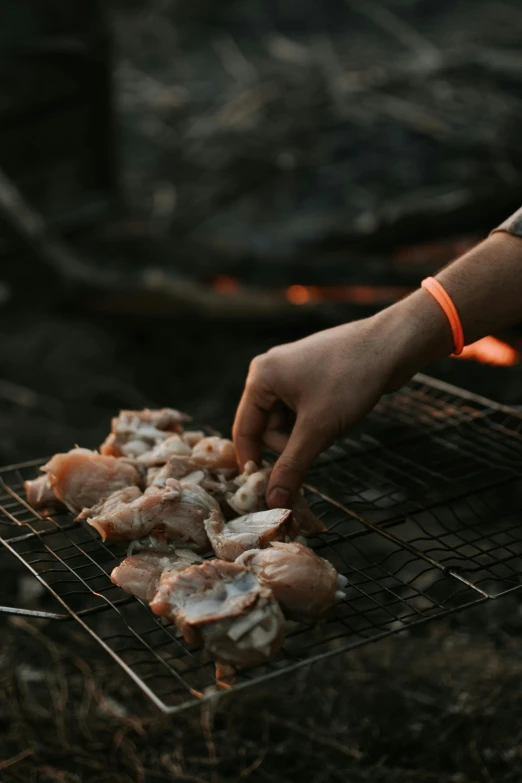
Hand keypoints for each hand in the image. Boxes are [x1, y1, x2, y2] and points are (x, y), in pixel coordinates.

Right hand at [233, 295, 450, 508]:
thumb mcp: (318, 428)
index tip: (267, 490)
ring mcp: (291, 372)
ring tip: (330, 423)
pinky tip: (335, 415)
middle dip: (290, 443)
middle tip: (317, 440)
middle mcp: (269, 372)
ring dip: (305, 434)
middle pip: (266, 428)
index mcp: (260, 378)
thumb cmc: (351, 379)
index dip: (254, 462)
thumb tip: (273, 500)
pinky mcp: (310, 376)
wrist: (392, 346)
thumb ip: (292, 466)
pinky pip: (302, 411)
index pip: (244, 430)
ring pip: (286, 422)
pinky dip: (315, 422)